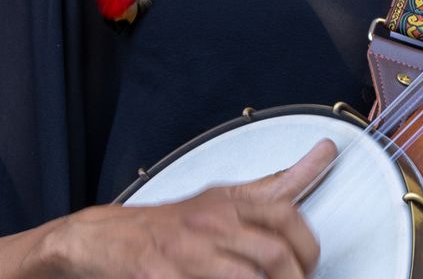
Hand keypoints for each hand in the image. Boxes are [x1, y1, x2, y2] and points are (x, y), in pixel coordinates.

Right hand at [34, 139, 335, 278]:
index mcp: (228, 203)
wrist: (101, 240)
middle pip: (274, 254)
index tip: (311, 265)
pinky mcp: (159, 276)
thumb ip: (275, 186)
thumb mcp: (222, 198)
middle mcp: (209, 224)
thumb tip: (322, 156)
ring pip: (246, 278)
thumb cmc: (169, 224)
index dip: (309, 247)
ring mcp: (185, 253)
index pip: (287, 216)